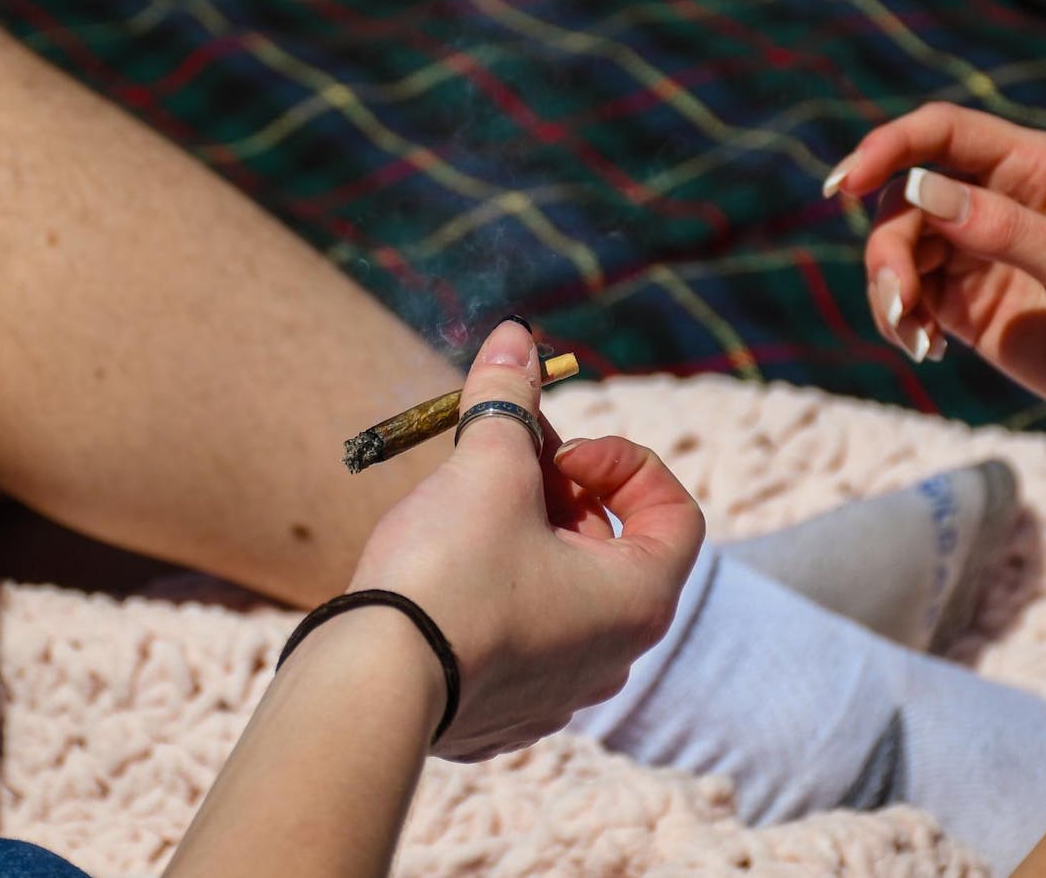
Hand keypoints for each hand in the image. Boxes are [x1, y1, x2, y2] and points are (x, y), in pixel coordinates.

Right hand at [349, 320, 704, 761]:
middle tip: (500, 457)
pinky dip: (493, 589)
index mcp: (639, 600)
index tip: (559, 451)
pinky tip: (441, 573)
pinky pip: (516, 634)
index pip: (674, 511)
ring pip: (559, 588)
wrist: (371, 686)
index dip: (622, 461)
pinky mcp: (503, 711)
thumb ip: (507, 399)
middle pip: (609, 544)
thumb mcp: (488, 468)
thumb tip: (515, 335)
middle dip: (558, 487)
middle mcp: (614, 654)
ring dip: (524, 535)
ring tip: (464, 508)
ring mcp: (558, 691)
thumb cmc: (450, 574)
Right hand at [825, 103, 1045, 438]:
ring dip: (889, 290)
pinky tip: (924, 349)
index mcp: (1032, 168)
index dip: (888, 147)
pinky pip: (908, 299)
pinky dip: (900, 320)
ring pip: (898, 250)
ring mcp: (978, 254)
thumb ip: (1001, 227)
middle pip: (905, 200)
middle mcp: (997, 201)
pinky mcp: (967, 305)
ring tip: (914, 336)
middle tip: (900, 301)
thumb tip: (920, 190)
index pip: (942, 134)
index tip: (845, 183)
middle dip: (887, 248)